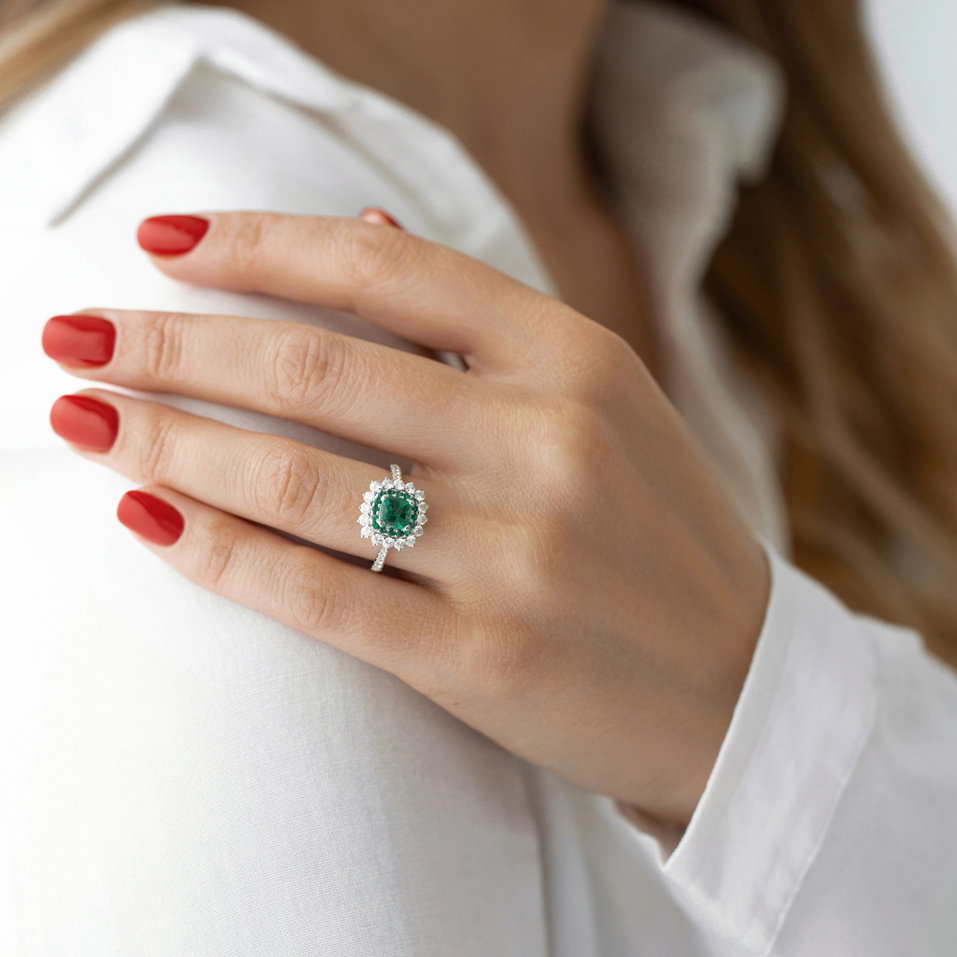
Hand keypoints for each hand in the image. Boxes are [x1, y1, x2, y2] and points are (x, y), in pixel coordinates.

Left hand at [41, 209, 769, 827]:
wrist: (738, 685)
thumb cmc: (655, 532)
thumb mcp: (600, 397)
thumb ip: (479, 318)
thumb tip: (359, 226)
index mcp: (574, 356)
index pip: (383, 270)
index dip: (257, 245)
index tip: (162, 244)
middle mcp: (545, 440)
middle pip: (315, 369)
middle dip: (173, 344)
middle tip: (76, 331)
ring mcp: (515, 553)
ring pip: (300, 479)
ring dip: (168, 440)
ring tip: (82, 414)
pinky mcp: (484, 656)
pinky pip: (319, 594)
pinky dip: (218, 552)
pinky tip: (145, 516)